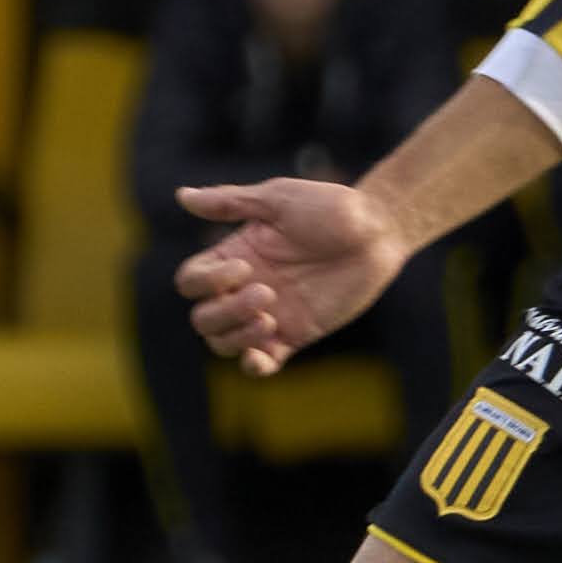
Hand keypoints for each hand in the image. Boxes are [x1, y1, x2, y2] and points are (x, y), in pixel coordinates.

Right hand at [173, 176, 408, 375]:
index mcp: (235, 256)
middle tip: (267, 293)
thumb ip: (231, 202)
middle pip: (203, 317)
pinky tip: (261, 355)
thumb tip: (182, 196)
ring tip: (271, 319)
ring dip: (236, 338)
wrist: (379, 231)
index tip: (245, 268)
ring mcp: (269, 315)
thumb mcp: (279, 199)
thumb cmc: (331, 208)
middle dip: (225, 312)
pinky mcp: (295, 336)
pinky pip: (262, 363)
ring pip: (224, 343)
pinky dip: (253, 366)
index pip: (192, 281)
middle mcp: (244, 288)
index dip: (207, 281)